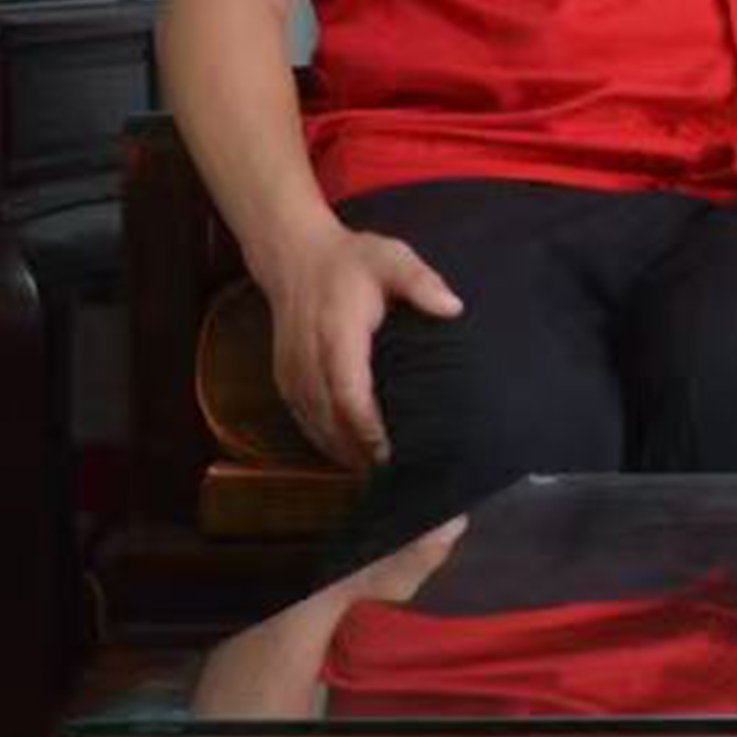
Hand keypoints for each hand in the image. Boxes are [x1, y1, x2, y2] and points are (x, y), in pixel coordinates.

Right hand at [263, 226, 464, 468]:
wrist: (294, 257)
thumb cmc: (350, 262)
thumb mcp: (390, 258)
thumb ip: (420, 282)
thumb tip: (452, 307)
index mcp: (337, 333)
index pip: (348, 390)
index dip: (367, 427)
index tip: (391, 453)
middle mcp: (308, 359)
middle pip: (331, 418)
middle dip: (360, 453)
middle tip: (398, 478)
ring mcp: (291, 372)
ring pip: (315, 425)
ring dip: (344, 454)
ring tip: (380, 480)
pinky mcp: (284, 380)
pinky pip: (304, 420)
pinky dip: (327, 443)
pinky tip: (352, 461)